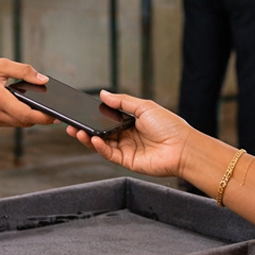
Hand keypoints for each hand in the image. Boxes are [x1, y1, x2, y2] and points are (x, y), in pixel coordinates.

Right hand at [0, 58, 54, 128]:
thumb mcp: (0, 65)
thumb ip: (24, 71)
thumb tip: (43, 80)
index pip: (26, 114)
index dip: (43, 117)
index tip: (54, 115)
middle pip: (24, 122)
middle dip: (39, 118)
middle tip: (51, 110)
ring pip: (17, 124)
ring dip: (28, 118)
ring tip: (37, 107)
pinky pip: (8, 123)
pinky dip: (17, 117)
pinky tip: (20, 107)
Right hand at [66, 91, 193, 177]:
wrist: (183, 148)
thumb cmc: (170, 126)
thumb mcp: (144, 106)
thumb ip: (122, 101)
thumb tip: (103, 93)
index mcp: (132, 121)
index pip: (108, 119)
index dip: (94, 116)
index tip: (80, 112)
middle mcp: (128, 135)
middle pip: (101, 132)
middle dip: (85, 129)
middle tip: (71, 125)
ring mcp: (127, 149)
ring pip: (102, 144)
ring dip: (88, 139)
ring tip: (77, 131)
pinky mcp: (128, 161)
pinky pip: (109, 154)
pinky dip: (99, 148)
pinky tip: (93, 141)